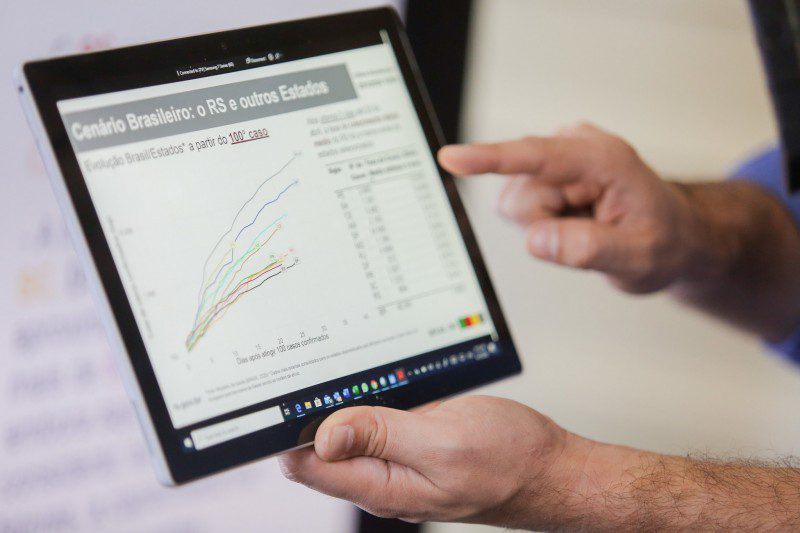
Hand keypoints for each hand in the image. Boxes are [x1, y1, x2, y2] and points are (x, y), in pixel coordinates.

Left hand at [279, 396, 591, 527]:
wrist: (550, 469)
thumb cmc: (509, 460)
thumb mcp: (443, 440)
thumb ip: (381, 436)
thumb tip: (322, 436)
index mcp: (381, 485)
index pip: (306, 465)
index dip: (288, 430)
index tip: (287, 392)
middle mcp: (382, 479)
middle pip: (320, 449)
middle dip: (312, 412)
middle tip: (318, 368)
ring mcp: (397, 464)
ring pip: (348, 433)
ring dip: (343, 404)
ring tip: (345, 369)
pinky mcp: (412, 448)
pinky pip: (376, 426)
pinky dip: (372, 404)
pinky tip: (379, 383)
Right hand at [438, 123, 695, 292]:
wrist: (675, 235)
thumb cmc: (663, 241)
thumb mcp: (637, 258)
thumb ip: (586, 248)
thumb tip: (536, 239)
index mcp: (602, 160)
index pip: (534, 158)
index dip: (489, 159)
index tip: (451, 158)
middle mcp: (576, 148)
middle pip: (518, 194)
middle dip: (541, 224)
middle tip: (583, 233)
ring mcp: (561, 158)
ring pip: (515, 202)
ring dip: (542, 224)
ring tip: (583, 226)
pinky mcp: (549, 172)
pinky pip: (521, 205)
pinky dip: (542, 221)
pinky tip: (573, 220)